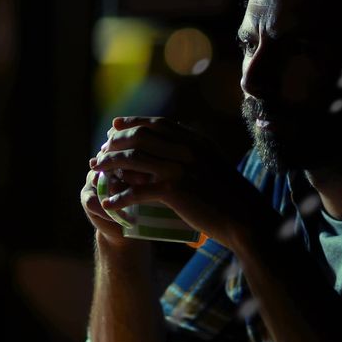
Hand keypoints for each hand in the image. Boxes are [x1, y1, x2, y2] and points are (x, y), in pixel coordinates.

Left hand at [90, 117, 276, 248]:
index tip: (115, 127)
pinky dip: (120, 197)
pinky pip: (137, 191)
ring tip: (96, 172)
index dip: (133, 123)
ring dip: (110, 164)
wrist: (245, 218)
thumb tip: (172, 155)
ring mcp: (179, 169)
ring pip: (133, 159)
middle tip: (101, 152)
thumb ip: (195, 157)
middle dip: (115, 142)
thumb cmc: (232, 197)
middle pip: (140, 136)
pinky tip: (109, 203)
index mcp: (196, 141)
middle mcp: (186, 149)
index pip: (158, 124)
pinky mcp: (174, 191)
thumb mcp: (214, 166)